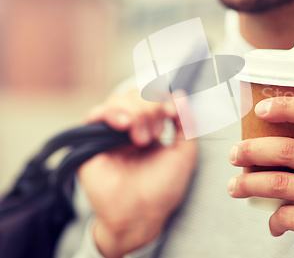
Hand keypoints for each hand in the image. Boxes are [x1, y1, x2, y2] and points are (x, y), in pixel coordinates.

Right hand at [79, 89, 196, 257]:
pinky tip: (125, 125)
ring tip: (143, 136)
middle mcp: (126, 129)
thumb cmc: (163, 188)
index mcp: (147, 128)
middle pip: (133, 95)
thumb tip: (179, 95)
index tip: (172, 112)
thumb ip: (186, 124)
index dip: (161, 98)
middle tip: (157, 132)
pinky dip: (111, 113)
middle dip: (149, 107)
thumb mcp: (184, 153)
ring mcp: (108, 135)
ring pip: (115, 101)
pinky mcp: (89, 145)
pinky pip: (94, 116)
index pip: (149, 97)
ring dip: (134, 111)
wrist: (142, 215)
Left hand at [227, 97, 293, 257]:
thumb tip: (262, 135)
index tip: (260, 110)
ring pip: (278, 182)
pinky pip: (285, 214)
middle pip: (288, 149)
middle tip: (234, 154)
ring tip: (234, 187)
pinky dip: (273, 219)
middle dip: (251, 150)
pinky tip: (273, 222)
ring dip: (248, 184)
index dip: (286, 107)